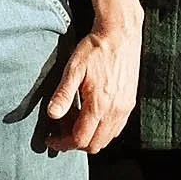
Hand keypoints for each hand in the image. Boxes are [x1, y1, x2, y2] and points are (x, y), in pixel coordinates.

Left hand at [42, 4, 142, 154]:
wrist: (120, 34)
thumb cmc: (95, 49)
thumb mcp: (73, 69)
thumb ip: (63, 94)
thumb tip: (52, 114)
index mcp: (99, 105)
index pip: (80, 139)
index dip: (63, 144)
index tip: (51, 139)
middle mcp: (115, 111)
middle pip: (95, 145)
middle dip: (75, 143)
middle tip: (60, 132)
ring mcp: (125, 108)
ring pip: (107, 139)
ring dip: (90, 137)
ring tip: (74, 122)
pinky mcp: (130, 103)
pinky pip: (116, 128)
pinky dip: (102, 130)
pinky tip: (91, 115)